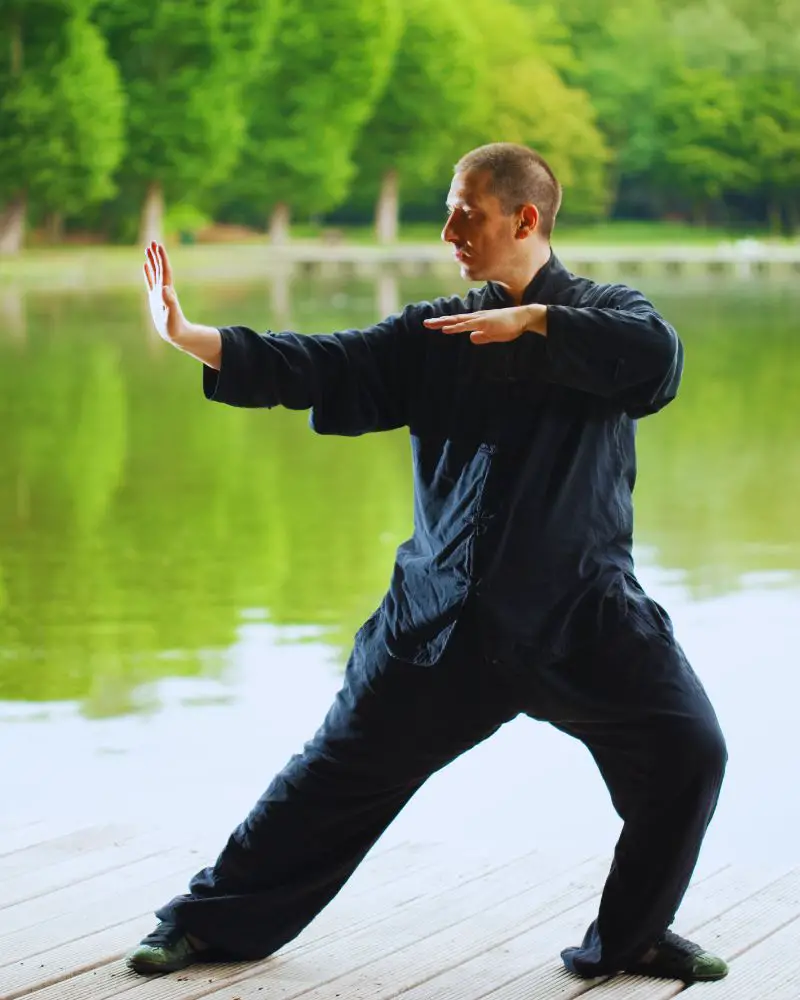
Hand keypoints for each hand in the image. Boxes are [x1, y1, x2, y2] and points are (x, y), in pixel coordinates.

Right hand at [143, 241, 188, 343]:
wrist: (176, 334)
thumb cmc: (174, 327)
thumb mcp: (172, 315)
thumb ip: (170, 302)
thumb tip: (165, 288)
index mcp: (167, 291)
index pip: (165, 271)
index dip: (162, 258)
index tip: (159, 246)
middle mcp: (164, 289)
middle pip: (160, 268)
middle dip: (157, 255)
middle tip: (153, 242)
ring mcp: (159, 293)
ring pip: (155, 272)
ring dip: (152, 260)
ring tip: (147, 249)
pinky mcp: (154, 298)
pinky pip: (150, 281)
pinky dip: (148, 272)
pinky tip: (145, 265)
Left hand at [423, 304, 546, 343]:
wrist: (524, 317)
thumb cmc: (512, 326)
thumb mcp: (495, 335)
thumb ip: (483, 337)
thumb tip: (471, 338)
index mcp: (478, 320)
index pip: (459, 321)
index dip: (447, 323)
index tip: (435, 324)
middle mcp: (476, 318)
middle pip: (455, 319)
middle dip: (439, 321)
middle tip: (425, 323)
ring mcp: (480, 319)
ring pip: (458, 320)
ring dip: (444, 323)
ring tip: (430, 324)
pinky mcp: (484, 322)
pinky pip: (467, 325)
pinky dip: (456, 327)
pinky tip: (447, 329)